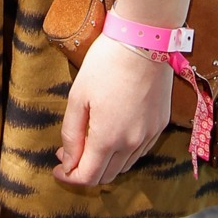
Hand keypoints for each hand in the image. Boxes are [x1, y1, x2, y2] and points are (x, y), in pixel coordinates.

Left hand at [55, 34, 172, 186]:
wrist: (144, 40)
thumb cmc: (105, 64)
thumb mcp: (78, 96)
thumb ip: (71, 133)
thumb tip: (67, 161)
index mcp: (108, 138)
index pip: (88, 177)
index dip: (69, 177)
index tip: (57, 168)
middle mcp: (131, 144)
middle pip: (106, 176)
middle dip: (84, 171)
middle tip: (68, 153)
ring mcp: (149, 135)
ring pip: (124, 165)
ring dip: (105, 163)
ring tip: (89, 142)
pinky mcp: (160, 125)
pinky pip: (140, 151)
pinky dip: (123, 152)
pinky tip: (113, 134)